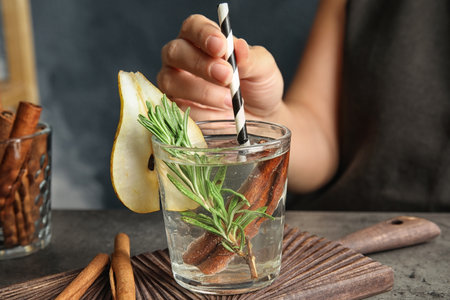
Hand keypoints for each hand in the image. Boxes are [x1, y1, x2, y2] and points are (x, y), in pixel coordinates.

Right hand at [157, 14, 283, 121]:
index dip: (203, 34)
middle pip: (176, 52)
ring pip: (173, 82)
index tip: (221, 46)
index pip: (193, 27)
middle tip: (227, 76)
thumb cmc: (257, 86)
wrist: (259, 118)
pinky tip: (220, 115)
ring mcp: (174, 84)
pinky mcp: (176, 109)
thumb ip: (250, 58)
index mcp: (202, 39)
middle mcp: (182, 59)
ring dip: (203, 92)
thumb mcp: (263, 69)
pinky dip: (202, 113)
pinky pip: (179, 109)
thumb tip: (239, 47)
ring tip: (230, 101)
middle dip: (201, 64)